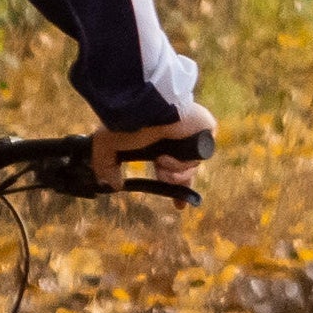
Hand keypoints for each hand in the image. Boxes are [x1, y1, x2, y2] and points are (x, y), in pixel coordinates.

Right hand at [93, 97, 216, 185]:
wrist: (143, 107)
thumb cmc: (126, 123)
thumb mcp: (107, 147)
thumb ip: (105, 167)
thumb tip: (110, 184)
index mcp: (158, 141)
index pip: (172, 167)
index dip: (175, 185)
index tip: (178, 205)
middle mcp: (177, 137)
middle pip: (186, 170)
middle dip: (176, 182)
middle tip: (170, 188)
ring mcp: (193, 133)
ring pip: (191, 166)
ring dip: (174, 170)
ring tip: (162, 160)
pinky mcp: (207, 128)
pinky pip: (201, 154)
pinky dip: (184, 160)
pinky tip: (171, 153)